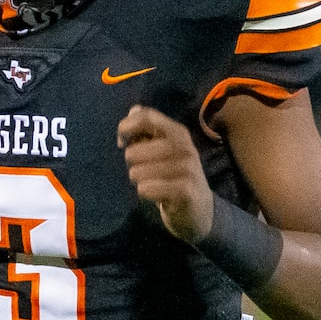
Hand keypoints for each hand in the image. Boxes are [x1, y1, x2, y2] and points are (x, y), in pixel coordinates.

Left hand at [119, 105, 214, 242]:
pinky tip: (156, 195)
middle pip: (134, 151)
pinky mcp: (185, 190)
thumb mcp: (160, 151)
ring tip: (153, 184)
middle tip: (144, 171)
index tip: (121, 143)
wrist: (199, 210)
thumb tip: (133, 109)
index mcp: (177, 132)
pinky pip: (146, 188)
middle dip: (131, 165)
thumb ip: (145, 131)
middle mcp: (184, 146)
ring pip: (137, 172)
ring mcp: (187, 168)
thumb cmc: (172, 177)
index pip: (146, 116)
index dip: (125, 128)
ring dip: (139, 181)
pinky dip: (145, 193)